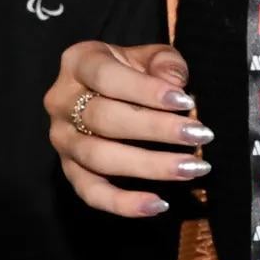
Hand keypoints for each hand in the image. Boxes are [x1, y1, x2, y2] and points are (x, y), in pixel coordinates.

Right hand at [44, 41, 213, 217]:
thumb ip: (165, 63)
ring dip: (149, 166)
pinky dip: (123, 203)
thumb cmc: (134, 68)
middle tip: (199, 135)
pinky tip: (158, 204)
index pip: (107, 76)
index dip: (146, 90)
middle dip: (156, 129)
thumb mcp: (151, 55)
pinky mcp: (68, 169)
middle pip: (105, 119)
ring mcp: (61, 138)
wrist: (109, 87)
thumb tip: (175, 84)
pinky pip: (90, 192)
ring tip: (191, 167)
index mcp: (79, 61)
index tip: (185, 100)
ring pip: (99, 157)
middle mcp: (60, 101)